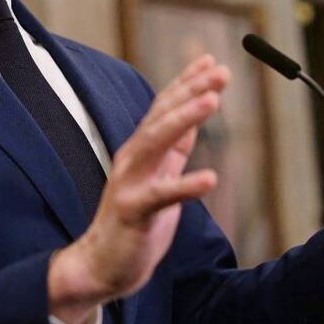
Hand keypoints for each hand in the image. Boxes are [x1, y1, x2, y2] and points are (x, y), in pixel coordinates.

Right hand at [48, 55, 229, 323]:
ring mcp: (130, 183)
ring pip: (156, 143)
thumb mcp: (159, 176)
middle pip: (162, 117)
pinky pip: (161, 197)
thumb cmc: (135, 220)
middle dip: (191, 91)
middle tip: (220, 71)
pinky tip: (210, 178)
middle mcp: (132, 158)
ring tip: (212, 101)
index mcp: (140, 149)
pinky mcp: (133, 212)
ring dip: (184, 119)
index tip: (210, 60)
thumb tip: (194, 116)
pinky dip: (185, 186)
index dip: (186, 83)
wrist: (102, 263)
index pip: (164, 108)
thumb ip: (174, 147)